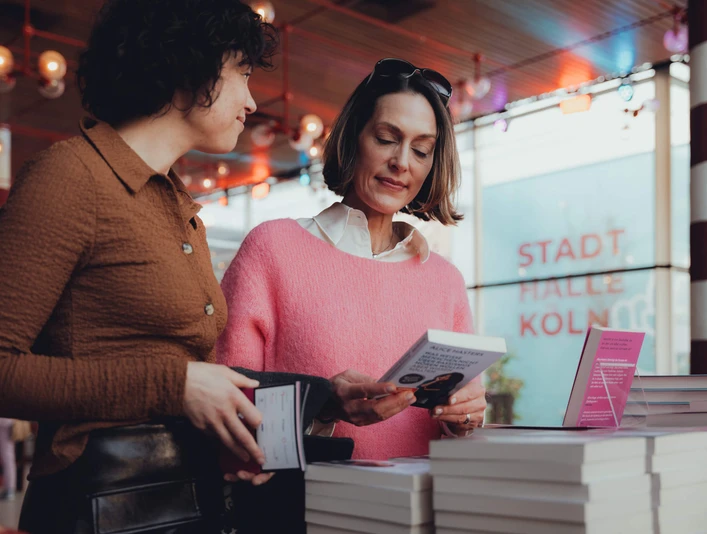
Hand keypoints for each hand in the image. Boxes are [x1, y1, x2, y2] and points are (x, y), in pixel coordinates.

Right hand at [184, 362, 271, 484]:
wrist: (176, 382)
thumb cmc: (201, 374)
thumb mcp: (224, 372)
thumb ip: (242, 380)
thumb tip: (255, 384)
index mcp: (234, 397)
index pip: (253, 417)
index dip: (258, 423)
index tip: (260, 426)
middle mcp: (224, 413)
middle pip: (242, 436)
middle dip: (253, 449)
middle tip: (260, 459)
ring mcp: (211, 422)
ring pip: (228, 442)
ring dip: (238, 452)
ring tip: (246, 458)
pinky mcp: (200, 427)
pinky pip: (214, 438)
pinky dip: (221, 444)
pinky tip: (226, 446)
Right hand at [324, 369, 415, 425]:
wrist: (324, 403)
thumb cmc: (337, 385)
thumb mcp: (348, 375)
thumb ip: (365, 379)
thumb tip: (385, 383)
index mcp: (343, 392)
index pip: (363, 391)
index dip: (378, 389)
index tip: (393, 386)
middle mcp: (349, 408)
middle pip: (375, 408)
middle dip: (395, 401)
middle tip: (409, 394)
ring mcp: (355, 418)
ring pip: (380, 416)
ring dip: (397, 407)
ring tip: (410, 399)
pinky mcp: (360, 423)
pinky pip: (379, 418)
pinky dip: (392, 411)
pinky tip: (401, 405)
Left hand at [430, 377, 485, 432]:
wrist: (468, 400)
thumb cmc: (461, 390)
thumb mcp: (458, 385)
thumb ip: (452, 388)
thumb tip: (438, 391)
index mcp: (478, 390)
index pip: (469, 394)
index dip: (459, 397)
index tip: (449, 400)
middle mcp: (480, 402)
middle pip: (464, 408)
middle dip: (448, 409)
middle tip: (436, 409)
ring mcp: (478, 414)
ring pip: (461, 418)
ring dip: (446, 417)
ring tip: (435, 414)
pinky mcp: (474, 423)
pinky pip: (460, 425)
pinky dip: (449, 421)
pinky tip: (440, 417)